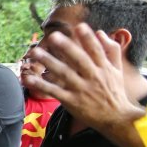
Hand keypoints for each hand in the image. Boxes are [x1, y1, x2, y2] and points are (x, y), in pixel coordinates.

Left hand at [24, 24, 144, 137]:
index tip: (79, 26)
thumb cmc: (115, 92)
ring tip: (35, 52)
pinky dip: (41, 85)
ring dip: (49, 62)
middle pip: (79, 60)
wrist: (116, 119)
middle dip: (67, 47)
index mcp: (104, 68)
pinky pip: (54, 91)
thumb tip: (100, 32)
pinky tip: (29, 78)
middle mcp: (93, 77)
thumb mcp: (117, 70)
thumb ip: (111, 50)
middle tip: (53, 36)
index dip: (88, 39)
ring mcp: (81, 90)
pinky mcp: (71, 101)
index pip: (96, 51)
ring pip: (64, 74)